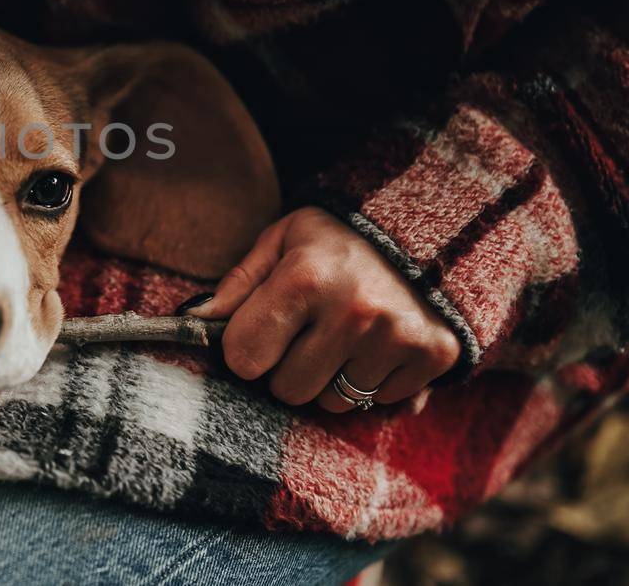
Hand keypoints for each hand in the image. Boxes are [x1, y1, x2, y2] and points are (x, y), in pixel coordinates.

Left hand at [183, 207, 460, 411]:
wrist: (431, 227)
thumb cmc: (339, 239)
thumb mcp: (282, 242)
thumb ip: (238, 285)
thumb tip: (193, 321)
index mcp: (305, 279)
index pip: (244, 358)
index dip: (246, 346)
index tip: (261, 329)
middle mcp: (354, 312)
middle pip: (288, 390)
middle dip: (289, 367)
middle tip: (309, 331)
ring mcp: (398, 337)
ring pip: (334, 403)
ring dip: (332, 378)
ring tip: (346, 335)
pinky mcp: (435, 355)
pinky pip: (381, 402)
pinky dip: (375, 381)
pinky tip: (381, 343)